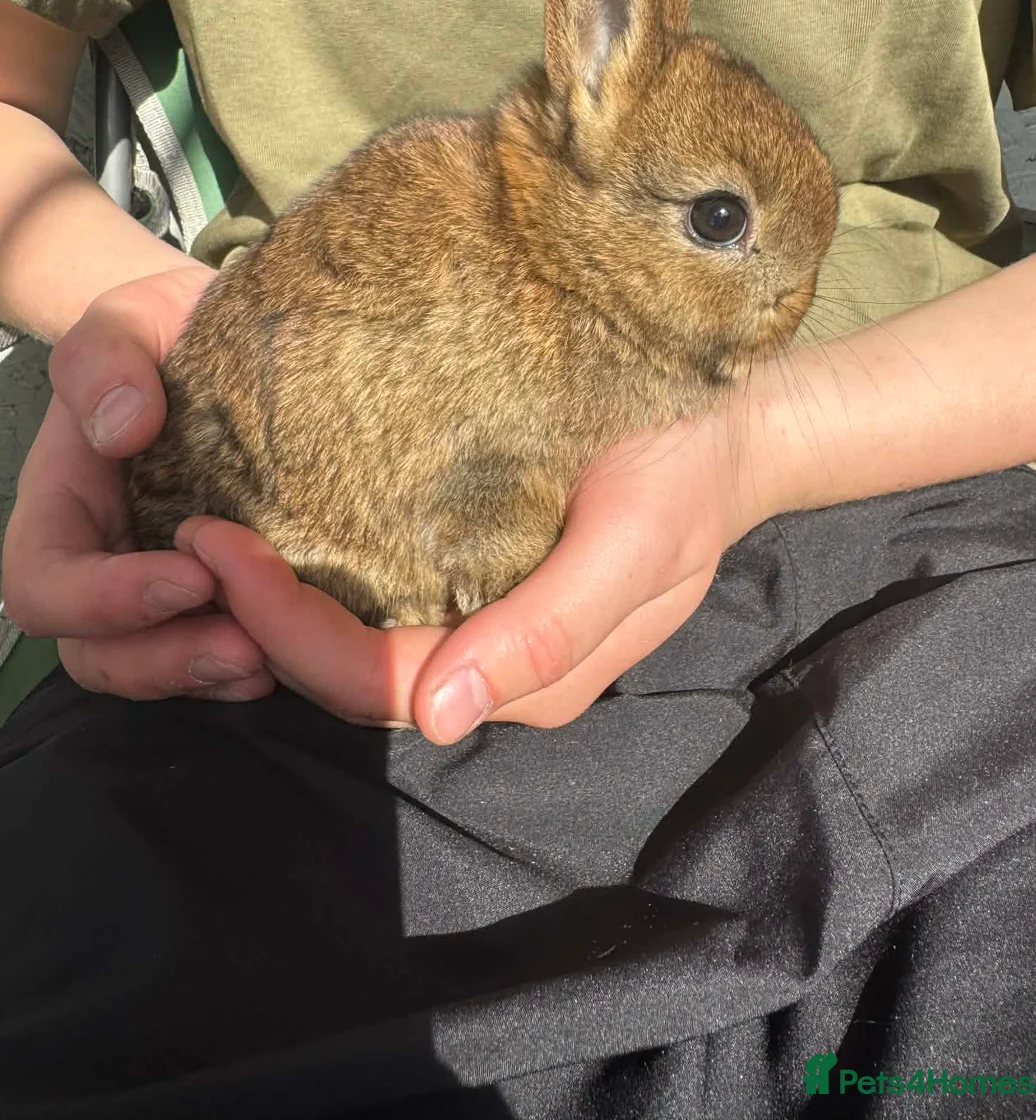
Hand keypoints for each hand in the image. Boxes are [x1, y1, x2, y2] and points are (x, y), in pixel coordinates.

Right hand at [1, 266, 273, 701]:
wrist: (227, 338)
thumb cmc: (165, 326)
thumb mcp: (129, 318)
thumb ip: (105, 359)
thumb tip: (123, 428)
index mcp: (61, 506)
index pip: (45, 583)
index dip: (104, 600)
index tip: (191, 576)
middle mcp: (102, 560)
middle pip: (96, 652)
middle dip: (164, 662)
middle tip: (244, 650)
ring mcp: (159, 587)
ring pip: (153, 669)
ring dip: (206, 678)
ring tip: (271, 663)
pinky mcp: (221, 597)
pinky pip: (213, 657)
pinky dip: (244, 668)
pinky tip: (294, 656)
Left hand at [169, 413, 770, 740]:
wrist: (734, 425)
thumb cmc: (686, 471)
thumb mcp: (638, 543)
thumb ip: (548, 634)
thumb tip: (439, 717)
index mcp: (523, 672)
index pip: (376, 680)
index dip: (285, 630)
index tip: (217, 548)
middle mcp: (488, 662)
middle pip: (349, 670)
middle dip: (260, 615)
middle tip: (195, 530)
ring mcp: (479, 621)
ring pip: (356, 639)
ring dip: (278, 597)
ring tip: (218, 524)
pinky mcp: (474, 575)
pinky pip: (381, 595)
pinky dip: (319, 570)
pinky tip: (279, 521)